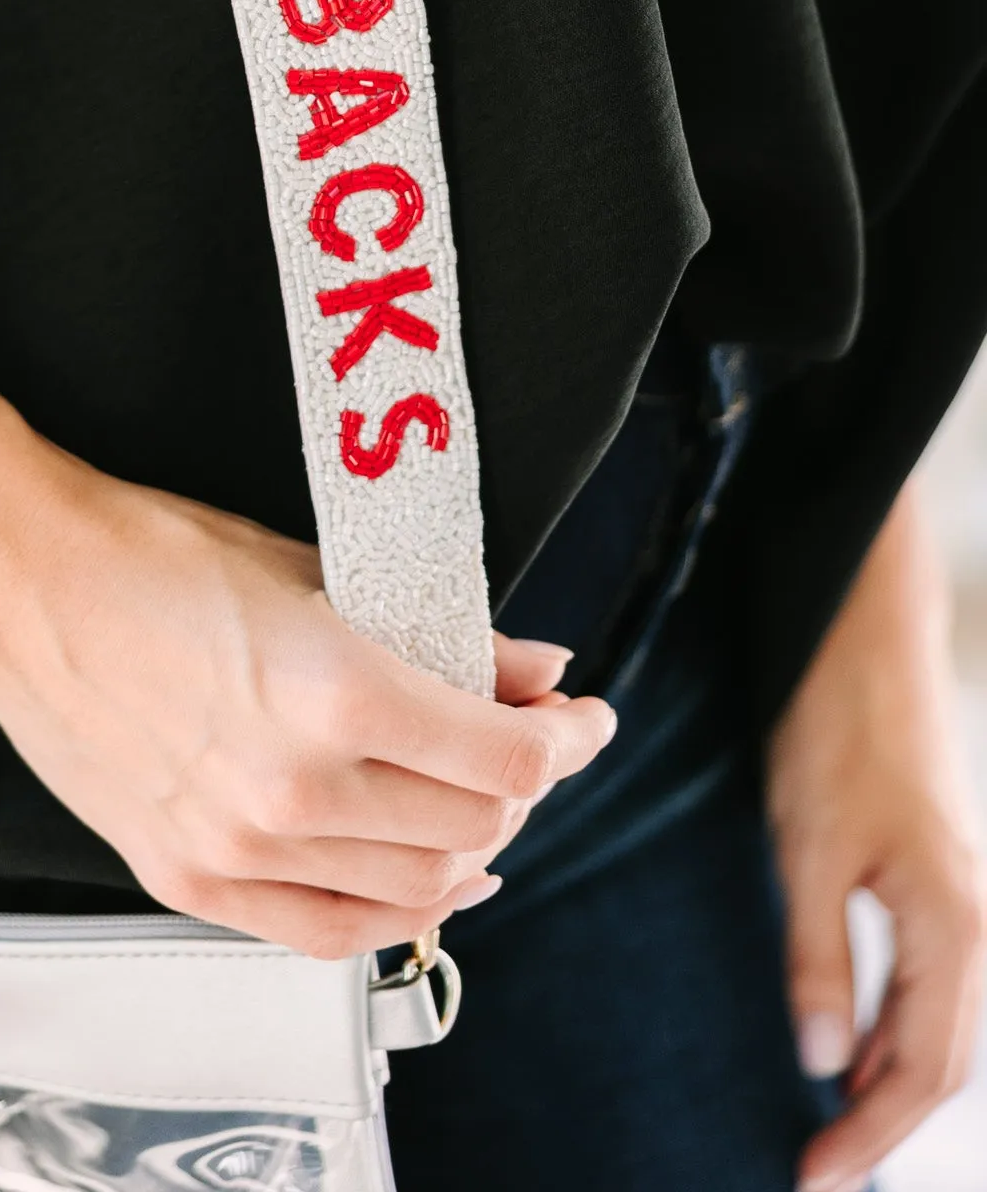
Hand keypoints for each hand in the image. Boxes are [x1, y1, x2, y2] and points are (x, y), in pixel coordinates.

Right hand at [0, 451, 615, 957]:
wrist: (24, 584)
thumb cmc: (153, 553)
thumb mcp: (315, 570)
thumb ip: (438, 636)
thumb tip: (536, 670)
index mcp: (335, 691)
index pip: (504, 757)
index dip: (567, 742)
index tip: (583, 719)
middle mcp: (296, 786)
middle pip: (473, 826)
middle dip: (527, 787)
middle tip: (535, 747)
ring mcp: (240, 846)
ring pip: (414, 889)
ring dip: (471, 849)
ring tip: (484, 807)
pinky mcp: (192, 878)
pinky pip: (327, 929)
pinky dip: (393, 911)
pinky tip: (421, 878)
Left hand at [769, 481, 985, 1191]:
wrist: (866, 640)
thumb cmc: (836, 732)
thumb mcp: (807, 848)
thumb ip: (817, 957)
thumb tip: (820, 1062)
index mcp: (952, 929)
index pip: (920, 1074)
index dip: (868, 1138)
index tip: (814, 1181)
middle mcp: (976, 927)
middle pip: (944, 1066)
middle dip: (884, 1128)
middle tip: (817, 1175)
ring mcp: (965, 905)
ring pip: (944, 1031)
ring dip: (891, 1085)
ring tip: (828, 1131)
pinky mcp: (941, 884)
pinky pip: (933, 987)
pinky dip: (894, 1033)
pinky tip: (847, 1049)